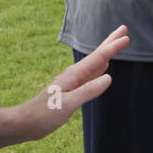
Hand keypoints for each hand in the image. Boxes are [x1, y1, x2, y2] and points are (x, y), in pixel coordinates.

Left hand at [19, 25, 129, 139]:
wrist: (27, 123)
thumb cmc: (44, 114)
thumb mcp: (67, 104)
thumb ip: (87, 91)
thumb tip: (108, 77)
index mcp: (74, 75)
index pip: (98, 58)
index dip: (112, 47)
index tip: (126, 37)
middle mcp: (75, 75)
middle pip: (97, 55)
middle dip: (110, 42)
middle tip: (124, 29)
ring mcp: (74, 82)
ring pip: (95, 63)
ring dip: (107, 52)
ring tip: (117, 43)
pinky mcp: (73, 90)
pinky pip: (91, 75)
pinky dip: (100, 67)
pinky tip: (104, 67)